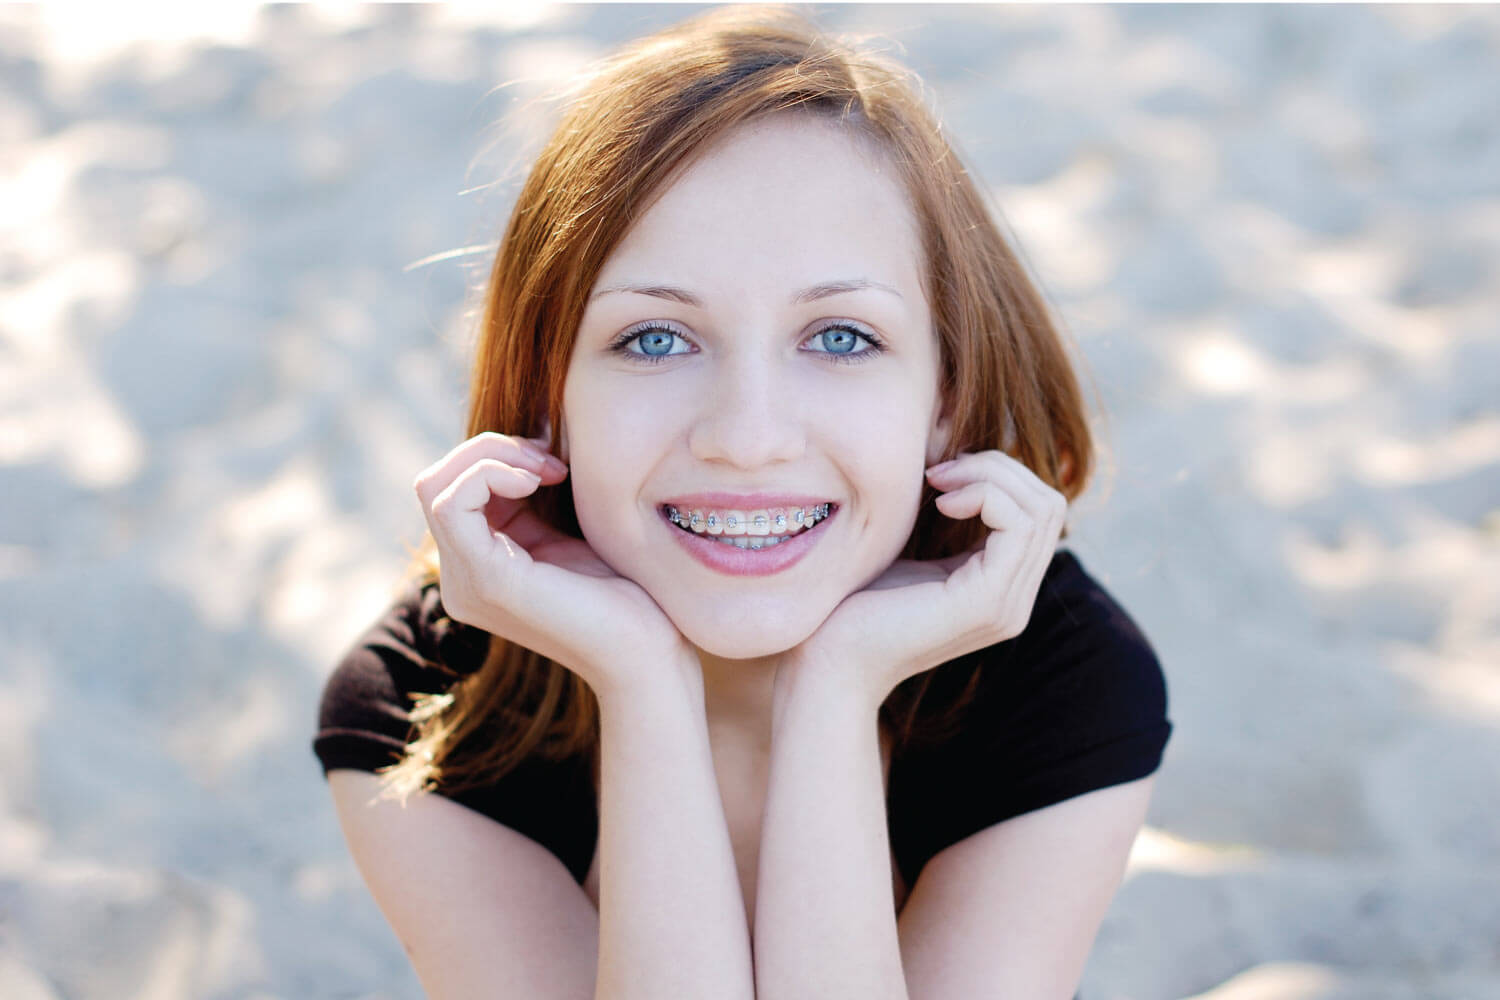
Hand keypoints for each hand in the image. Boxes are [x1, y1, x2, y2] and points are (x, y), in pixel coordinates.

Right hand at [414, 431, 698, 701]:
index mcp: (479, 566)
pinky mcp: (485, 580)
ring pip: (437, 486)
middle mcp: (461, 579)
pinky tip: (537, 482)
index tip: (555, 460)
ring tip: (549, 471)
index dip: (496, 455)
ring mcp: (467, 584)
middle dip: (489, 451)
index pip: (451, 487)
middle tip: (550, 461)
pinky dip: (490, 475)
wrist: (652, 650)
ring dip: (492, 458)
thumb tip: (537, 422)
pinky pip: (452, 504)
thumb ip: (541, 489)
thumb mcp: (572, 527)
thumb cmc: (629, 590)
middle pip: (436, 482)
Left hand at [776, 449, 1067, 709]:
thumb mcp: (911, 553)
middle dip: (998, 468)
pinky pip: (1020, 526)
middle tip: (939, 472)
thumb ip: (946, 522)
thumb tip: (960, 462)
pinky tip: (942, 504)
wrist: (826, 659)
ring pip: (1042, 509)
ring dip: (990, 477)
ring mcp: (1007, 605)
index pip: (1039, 512)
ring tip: (938, 484)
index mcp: (1001, 588)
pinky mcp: (987, 603)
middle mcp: (1015, 601)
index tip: (940, 474)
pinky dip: (985, 496)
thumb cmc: (853, 604)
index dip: (998, 475)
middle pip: (1049, 505)